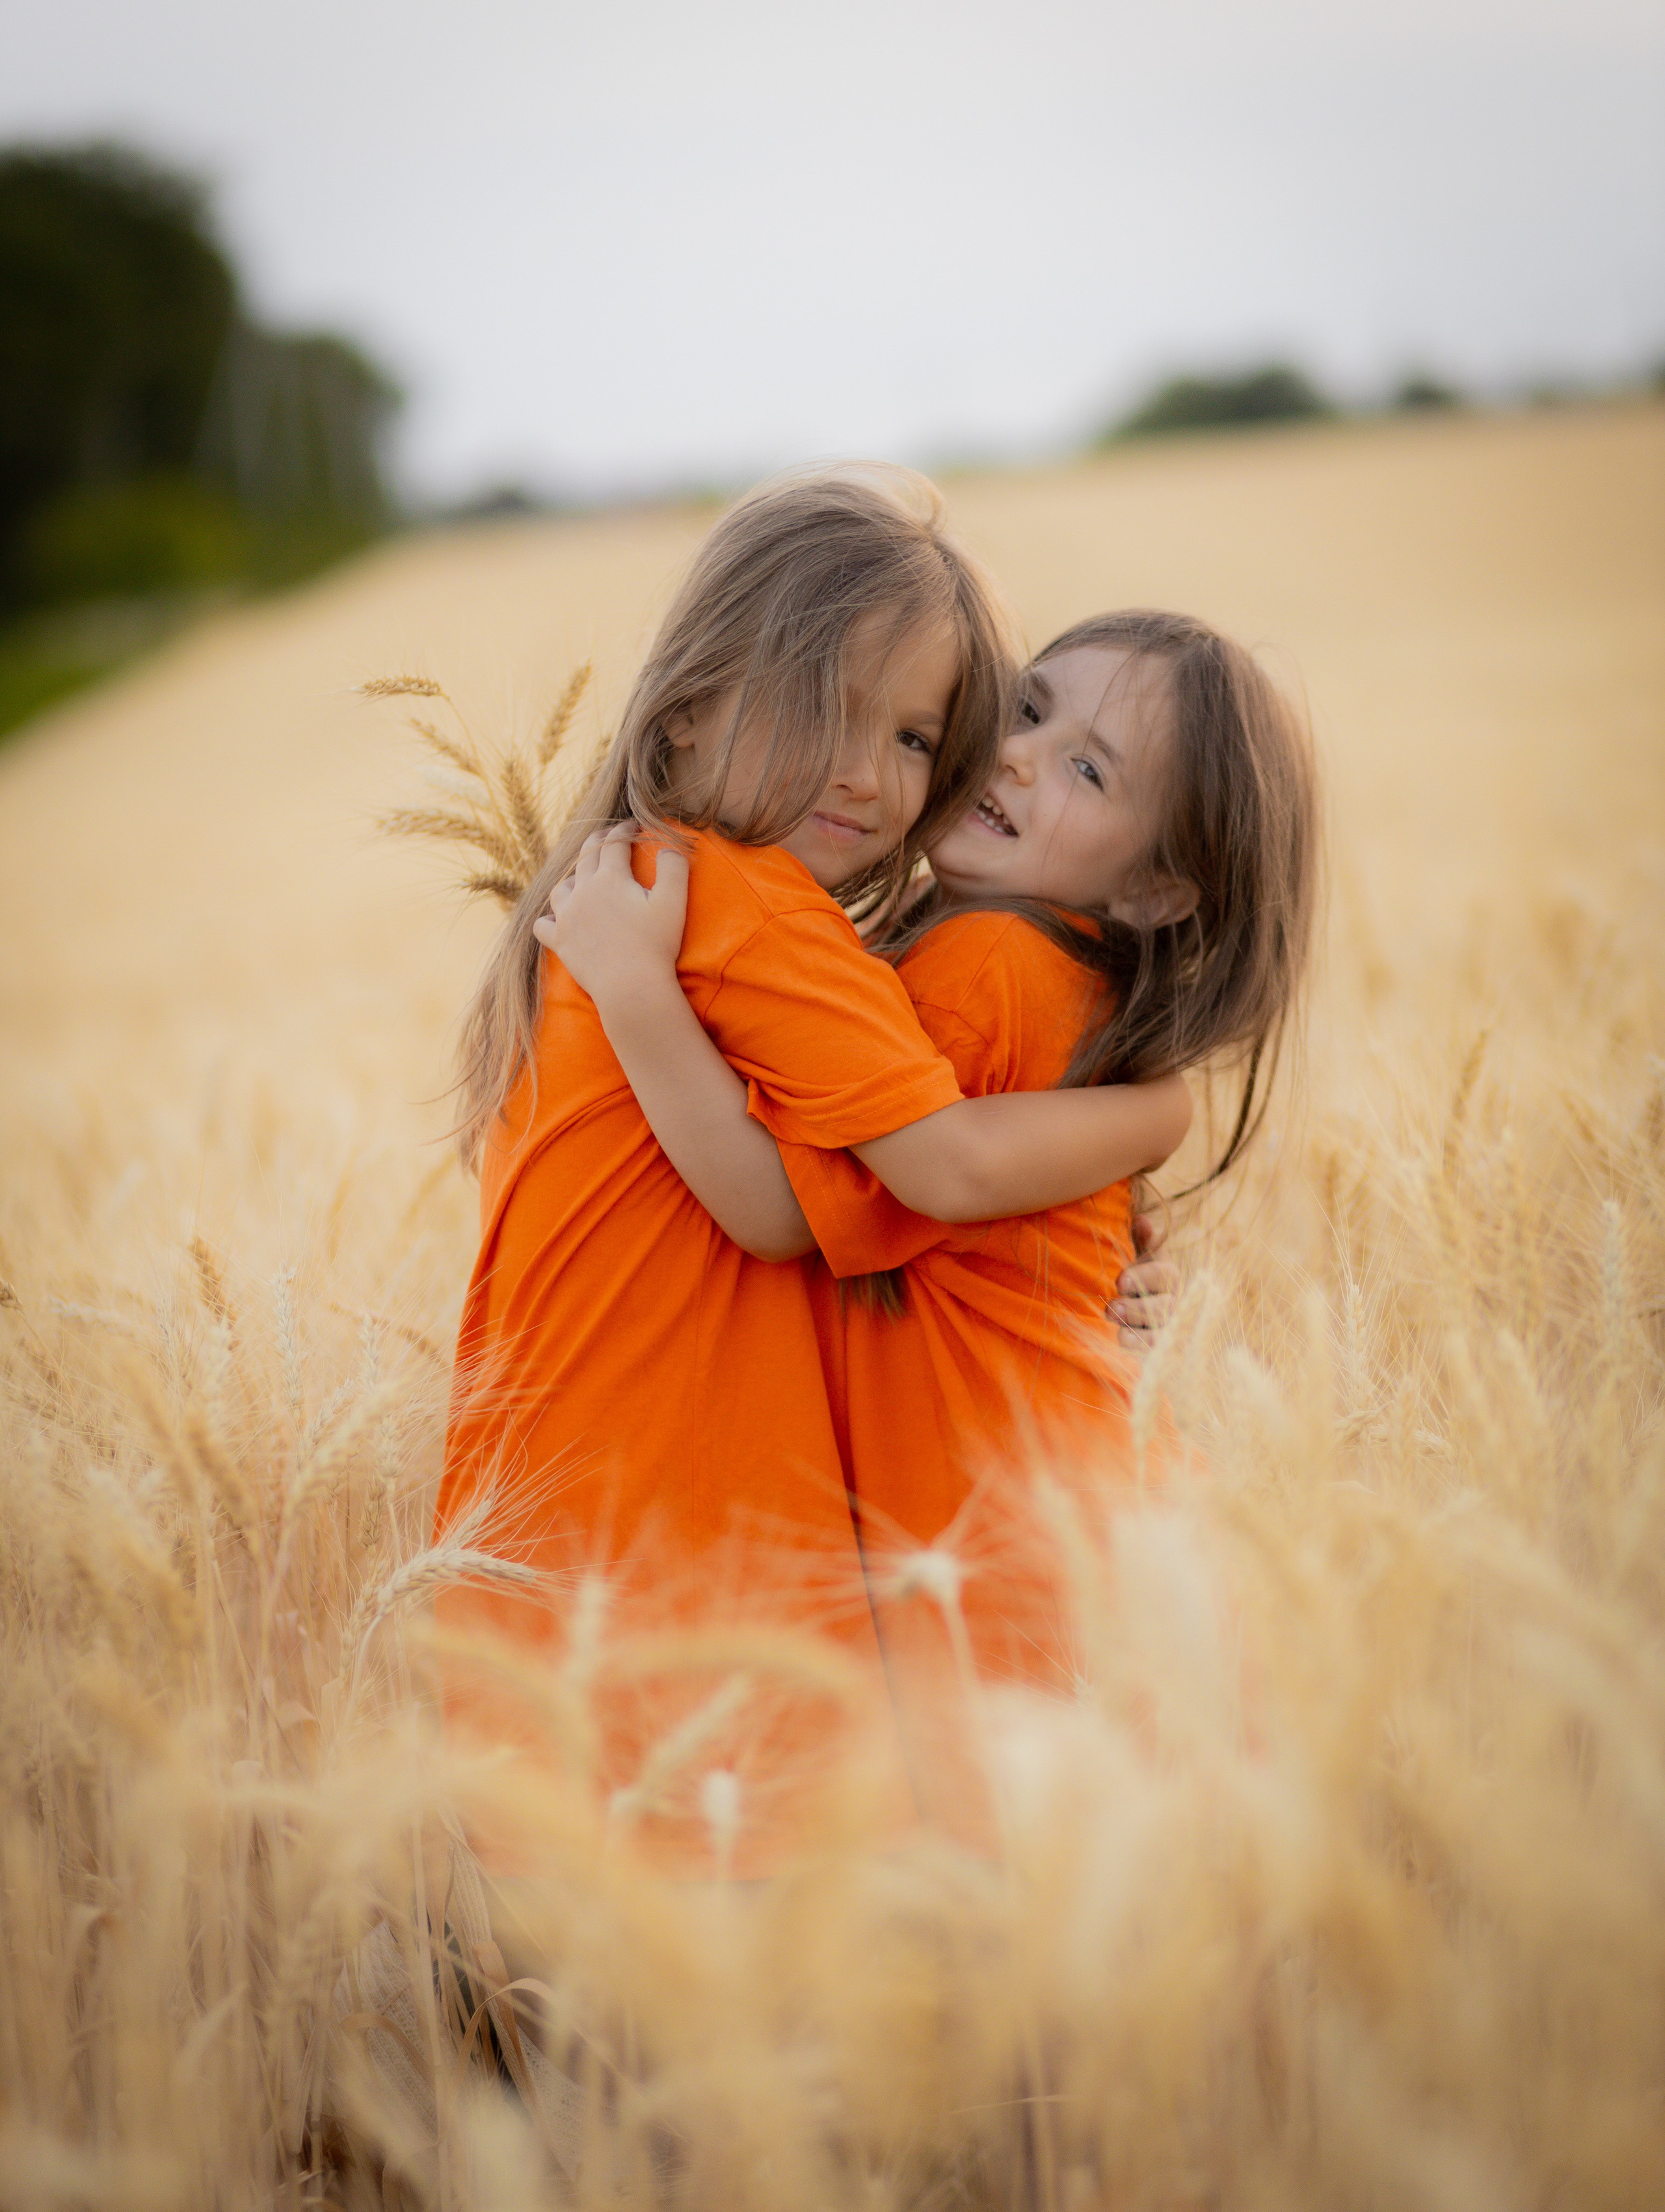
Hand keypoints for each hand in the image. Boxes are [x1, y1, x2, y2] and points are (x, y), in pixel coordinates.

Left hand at [531, 824, 688, 1006]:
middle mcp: (583, 891)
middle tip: (608, 838)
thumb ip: (674, 868)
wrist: (631, 987)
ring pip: (562, 886)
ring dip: (573, 878)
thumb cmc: (656, 945)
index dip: (624, 829)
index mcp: (610, 878)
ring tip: (582, 880)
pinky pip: (544, 924)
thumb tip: (670, 848)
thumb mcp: (674, 903)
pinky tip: (557, 918)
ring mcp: (567, 916)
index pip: (614, 842)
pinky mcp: (560, 941)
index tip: (633, 825)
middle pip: (586, 856)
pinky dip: (549, 917)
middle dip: (598, 841)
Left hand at [1109, 1203, 1179, 1350]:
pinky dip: (1141, 1348)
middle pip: (1164, 1307)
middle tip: (1112, 1309)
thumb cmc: (1146, 1282)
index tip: (1120, 1281)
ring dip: (1140, 1334)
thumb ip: (1144, 1242)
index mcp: (1168, 1278)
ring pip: (1161, 1333)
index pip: (1164, 1275)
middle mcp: (1172, 1304)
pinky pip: (1156, 1351)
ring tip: (1121, 1335)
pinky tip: (1125, 1343)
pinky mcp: (1161, 1348)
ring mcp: (1169, 1328)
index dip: (1144, 1277)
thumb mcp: (1145, 1261)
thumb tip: (1141, 1218)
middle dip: (1137, 1309)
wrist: (1151, 1317)